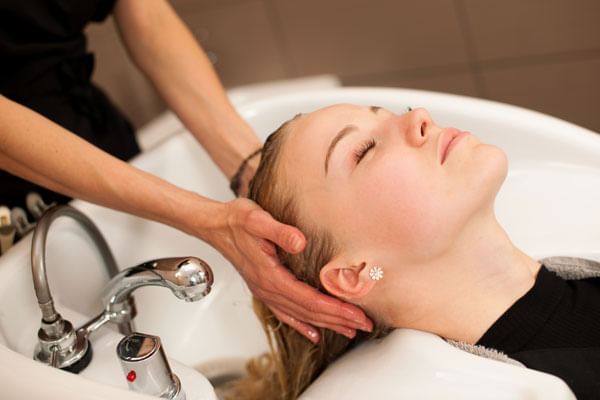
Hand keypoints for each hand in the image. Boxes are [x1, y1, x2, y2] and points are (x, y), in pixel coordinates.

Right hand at [210, 198, 372, 342]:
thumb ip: (279, 231)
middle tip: (364, 325)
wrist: (215, 225)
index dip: (334, 309)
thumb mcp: (257, 219)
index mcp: (269, 275)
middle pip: (308, 312)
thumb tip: (300, 243)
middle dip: (338, 320)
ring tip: (349, 331)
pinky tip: (313, 333)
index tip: (357, 314)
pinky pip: (285, 313)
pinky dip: (302, 325)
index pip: (309, 299)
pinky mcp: (264, 288)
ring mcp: (265, 291)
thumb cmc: (236, 220)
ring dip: (326, 324)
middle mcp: (267, 289)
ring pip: (300, 315)